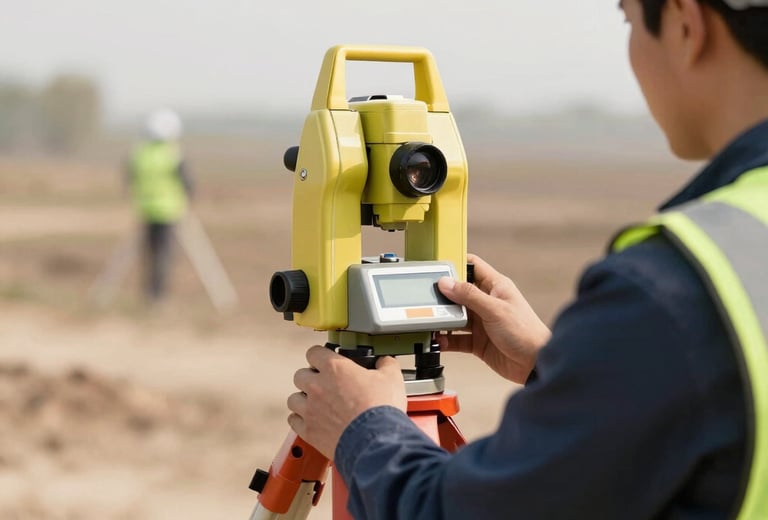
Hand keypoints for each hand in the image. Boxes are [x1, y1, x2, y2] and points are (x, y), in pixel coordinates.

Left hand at [287, 345, 406, 459]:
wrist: (376, 442)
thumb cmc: (381, 409)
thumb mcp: (391, 378)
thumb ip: (386, 364)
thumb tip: (385, 362)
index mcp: (334, 368)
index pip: (314, 352)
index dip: (320, 355)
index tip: (326, 360)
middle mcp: (317, 386)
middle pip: (300, 375)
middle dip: (311, 378)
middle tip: (324, 384)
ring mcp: (310, 409)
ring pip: (294, 398)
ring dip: (303, 399)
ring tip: (316, 404)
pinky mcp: (309, 431)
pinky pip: (294, 421)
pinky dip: (301, 420)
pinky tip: (313, 421)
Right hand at [435, 254, 549, 383]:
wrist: (536, 364)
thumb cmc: (526, 332)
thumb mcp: (495, 309)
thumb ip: (469, 295)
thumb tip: (446, 282)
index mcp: (496, 287)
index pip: (473, 266)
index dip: (456, 264)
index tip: (437, 268)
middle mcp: (487, 302)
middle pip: (459, 293)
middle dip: (443, 296)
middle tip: (428, 298)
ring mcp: (482, 323)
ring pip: (456, 316)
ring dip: (443, 320)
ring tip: (430, 321)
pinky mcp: (478, 342)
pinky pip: (457, 338)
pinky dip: (447, 340)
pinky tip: (439, 340)